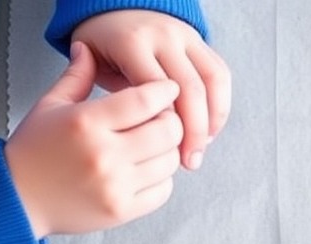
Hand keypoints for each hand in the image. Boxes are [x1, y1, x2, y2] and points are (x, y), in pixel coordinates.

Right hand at [5, 42, 182, 238]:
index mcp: (86, 123)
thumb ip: (76, 76)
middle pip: (167, 131)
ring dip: (166, 150)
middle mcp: (103, 155)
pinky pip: (162, 191)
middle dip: (170, 120)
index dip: (164, 91)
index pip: (145, 100)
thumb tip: (87, 48)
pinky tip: (144, 171)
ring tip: (150, 146)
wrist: (16, 200)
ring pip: (169, 161)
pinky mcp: (120, 211)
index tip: (167, 90)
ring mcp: (114, 186)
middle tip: (161, 119)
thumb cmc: (32, 153)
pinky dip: (160, 179)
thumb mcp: (49, 106)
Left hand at [71, 9, 231, 169]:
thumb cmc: (100, 45)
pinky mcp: (199, 40)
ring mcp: (185, 36)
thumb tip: (133, 133)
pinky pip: (219, 73)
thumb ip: (109, 96)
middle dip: (194, 130)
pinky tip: (209, 131)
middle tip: (189, 162)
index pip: (157, 92)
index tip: (163, 155)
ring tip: (200, 149)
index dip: (165, 126)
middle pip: (190, 88)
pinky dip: (220, 105)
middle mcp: (163, 36)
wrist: (115, 6)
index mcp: (132, 43)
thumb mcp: (90, 64)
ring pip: (211, 80)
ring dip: (211, 120)